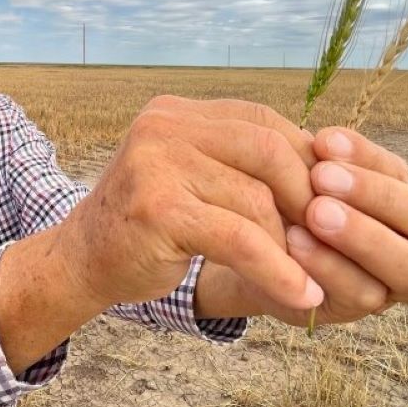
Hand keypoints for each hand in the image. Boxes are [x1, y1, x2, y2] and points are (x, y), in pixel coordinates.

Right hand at [56, 95, 324, 312]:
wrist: (79, 262)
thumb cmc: (146, 228)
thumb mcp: (192, 180)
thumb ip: (238, 165)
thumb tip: (328, 172)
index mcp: (175, 112)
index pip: (261, 120)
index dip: (303, 161)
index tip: (327, 203)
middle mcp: (163, 125)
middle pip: (267, 150)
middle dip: (305, 198)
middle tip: (325, 241)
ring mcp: (156, 162)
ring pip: (256, 198)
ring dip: (291, 244)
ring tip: (309, 275)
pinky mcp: (159, 208)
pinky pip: (239, 238)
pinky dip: (278, 270)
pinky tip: (303, 295)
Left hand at [288, 127, 407, 325]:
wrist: (254, 249)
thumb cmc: (294, 200)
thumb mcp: (309, 174)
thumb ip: (326, 160)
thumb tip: (326, 141)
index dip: (371, 160)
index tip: (323, 142)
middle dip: (379, 197)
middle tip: (321, 177)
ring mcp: (394, 286)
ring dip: (363, 236)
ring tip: (314, 212)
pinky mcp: (356, 312)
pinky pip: (361, 294)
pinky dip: (329, 265)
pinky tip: (294, 241)